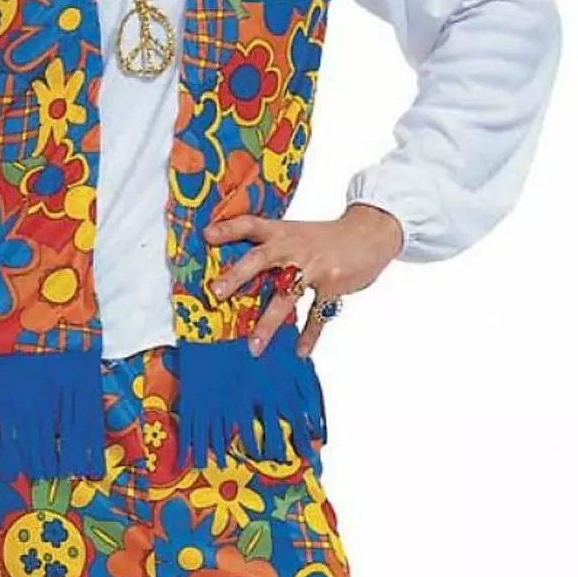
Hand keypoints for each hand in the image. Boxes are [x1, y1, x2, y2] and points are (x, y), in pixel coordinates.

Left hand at [204, 202, 403, 358]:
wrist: (370, 232)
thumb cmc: (326, 238)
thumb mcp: (297, 234)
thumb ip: (272, 249)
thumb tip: (239, 271)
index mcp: (283, 232)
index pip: (251, 225)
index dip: (229, 229)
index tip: (206, 236)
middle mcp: (295, 247)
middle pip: (261, 259)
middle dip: (238, 276)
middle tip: (216, 293)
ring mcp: (315, 266)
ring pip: (287, 296)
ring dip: (269, 323)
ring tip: (254, 346)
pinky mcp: (334, 284)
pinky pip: (318, 314)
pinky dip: (310, 335)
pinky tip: (300, 351)